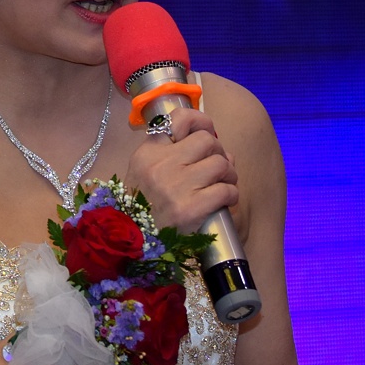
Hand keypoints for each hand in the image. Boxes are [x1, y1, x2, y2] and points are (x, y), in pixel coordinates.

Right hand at [125, 108, 238, 234]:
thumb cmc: (143, 207)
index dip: (200, 121)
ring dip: (229, 175)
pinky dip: (231, 195)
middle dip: (219, 153)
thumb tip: (213, 142)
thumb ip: (169, 154)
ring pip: (221, 164)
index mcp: (148, 154)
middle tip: (218, 168)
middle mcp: (161, 165)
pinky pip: (226, 190)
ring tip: (224, 184)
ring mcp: (176, 187)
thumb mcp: (143, 173)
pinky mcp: (190, 209)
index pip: (178, 120)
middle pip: (207, 141)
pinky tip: (226, 201)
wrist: (133, 244)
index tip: (208, 132)